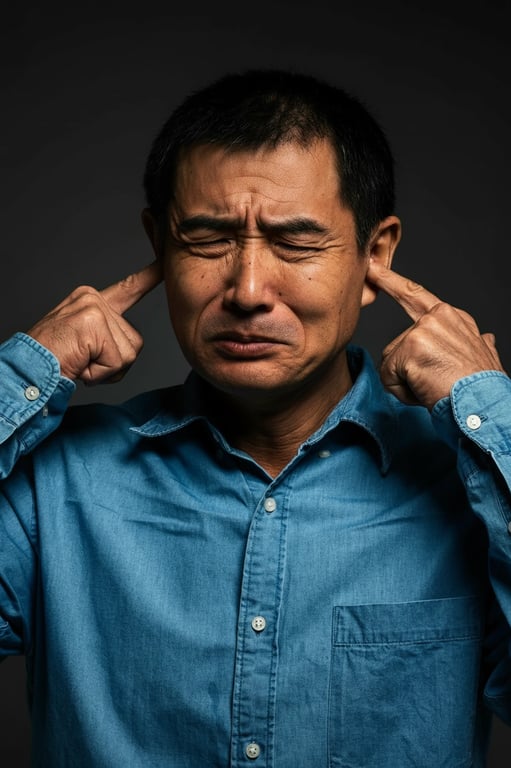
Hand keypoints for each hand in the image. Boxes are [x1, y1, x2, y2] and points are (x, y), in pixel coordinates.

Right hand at [27, 261, 162, 383]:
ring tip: (80, 361)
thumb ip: (108, 338)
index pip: (128, 289)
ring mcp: (93, 308)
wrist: (27, 370)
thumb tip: (128, 349)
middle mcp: (93, 298)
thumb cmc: (54, 361)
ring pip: (128, 354)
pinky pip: (117, 362)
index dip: (148, 279)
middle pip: (133, 342)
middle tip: (82, 360)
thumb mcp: (84, 344)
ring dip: (106, 369)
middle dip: (113, 363)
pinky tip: (79, 365)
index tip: (163, 264)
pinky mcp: (94, 322)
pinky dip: (99, 374)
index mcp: (91, 301)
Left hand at [366, 261, 505, 408]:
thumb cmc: (482, 387)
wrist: (483, 403)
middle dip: (396, 357)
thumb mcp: (486, 357)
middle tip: (386, 303)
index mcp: (454, 318)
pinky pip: (389, 375)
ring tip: (432, 388)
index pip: (417, 296)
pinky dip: (401, 391)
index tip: (373, 268)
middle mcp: (438, 317)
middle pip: (397, 344)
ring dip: (406, 382)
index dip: (392, 282)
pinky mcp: (410, 346)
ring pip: (391, 362)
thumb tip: (486, 338)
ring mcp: (423, 329)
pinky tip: (424, 392)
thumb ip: (479, 343)